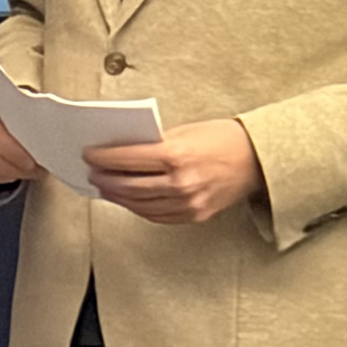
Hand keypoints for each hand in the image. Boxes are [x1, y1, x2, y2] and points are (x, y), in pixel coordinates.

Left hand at [84, 118, 263, 224]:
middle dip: (105, 179)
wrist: (257, 159)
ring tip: (105, 188)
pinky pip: (158, 215)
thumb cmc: (222, 139)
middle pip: (129, 185)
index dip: (103, 158)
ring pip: (140, 204)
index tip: (89, 155)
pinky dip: (139, 208)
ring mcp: (188, 202)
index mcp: (176, 155)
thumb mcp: (184, 131)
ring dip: (118, 197)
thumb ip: (154, 142)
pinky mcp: (195, 215)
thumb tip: (121, 150)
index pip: (127, 159)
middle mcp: (180, 182)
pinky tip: (128, 200)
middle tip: (91, 173)